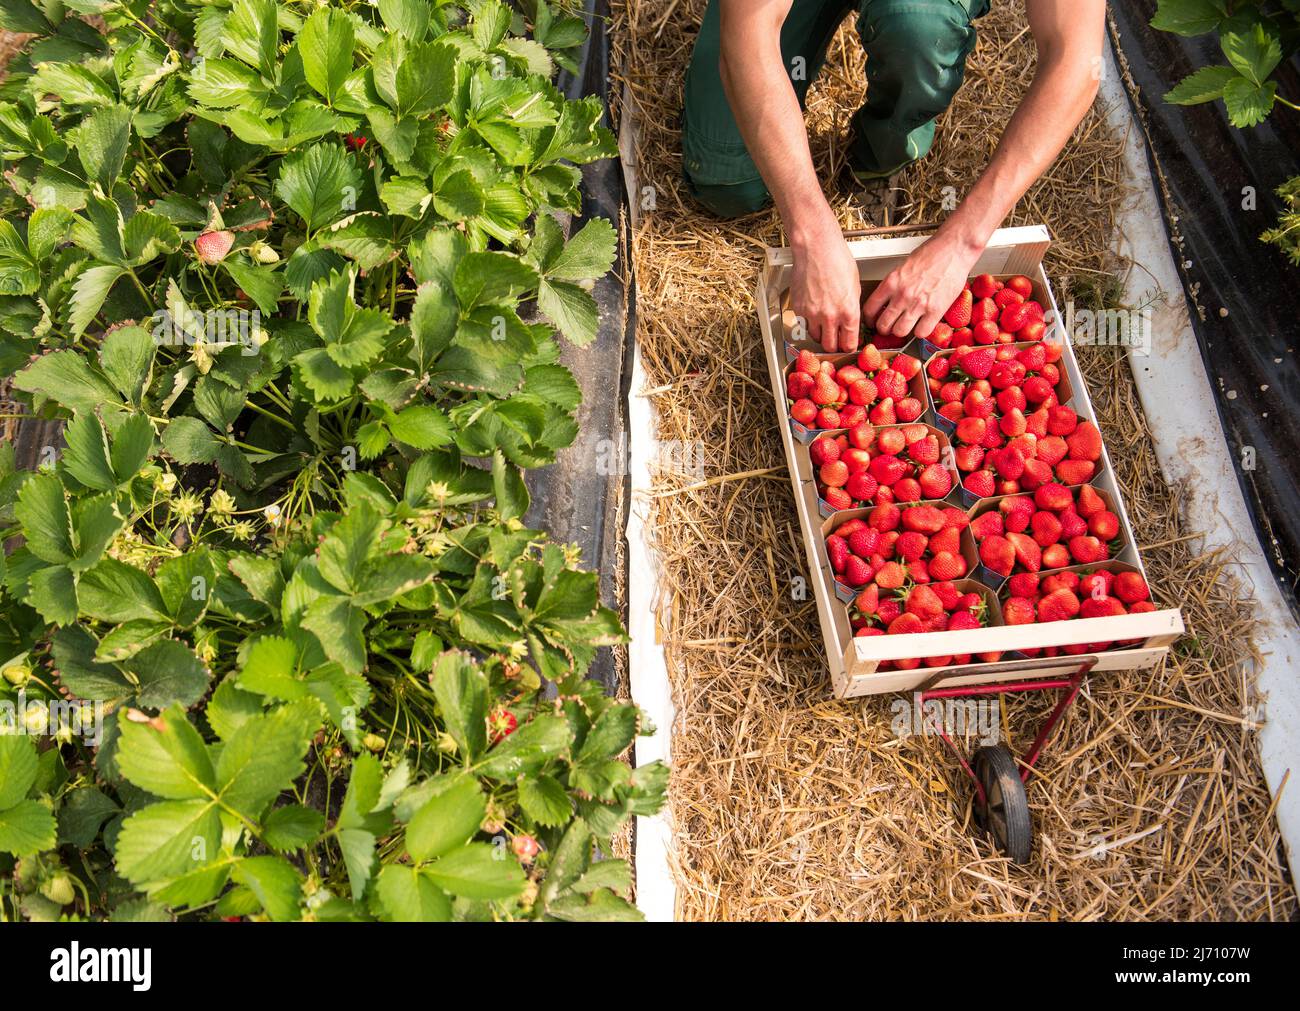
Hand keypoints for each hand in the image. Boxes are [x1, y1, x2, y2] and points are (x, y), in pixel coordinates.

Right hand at [789, 219, 860, 352]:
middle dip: (834, 345)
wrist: (816, 248)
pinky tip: (813, 311)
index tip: (847, 345)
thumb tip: (850, 320)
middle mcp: (830, 316)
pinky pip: (804, 323)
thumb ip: (851, 307)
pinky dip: (808, 322)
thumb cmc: (837, 260)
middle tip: (835, 341)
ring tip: (823, 326)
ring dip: (820, 335)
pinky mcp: (799, 308)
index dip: (849, 346)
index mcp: (849, 311)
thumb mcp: (855, 286)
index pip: (849, 343)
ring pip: (815, 337)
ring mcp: (812, 314)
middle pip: (830, 346)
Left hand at [863, 234, 982, 340]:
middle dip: (884, 329)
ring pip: (900, 332)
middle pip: (883, 325)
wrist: (954, 249)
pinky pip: (921, 332)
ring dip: (902, 332)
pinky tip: (923, 324)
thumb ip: (894, 285)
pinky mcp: (936, 310)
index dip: (870, 319)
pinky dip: (921, 332)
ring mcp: (918, 304)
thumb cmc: (932, 253)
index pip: (870, 309)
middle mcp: (902, 294)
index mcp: (891, 282)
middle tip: (889, 327)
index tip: (873, 321)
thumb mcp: (903, 267)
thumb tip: (887, 300)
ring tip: (906, 327)